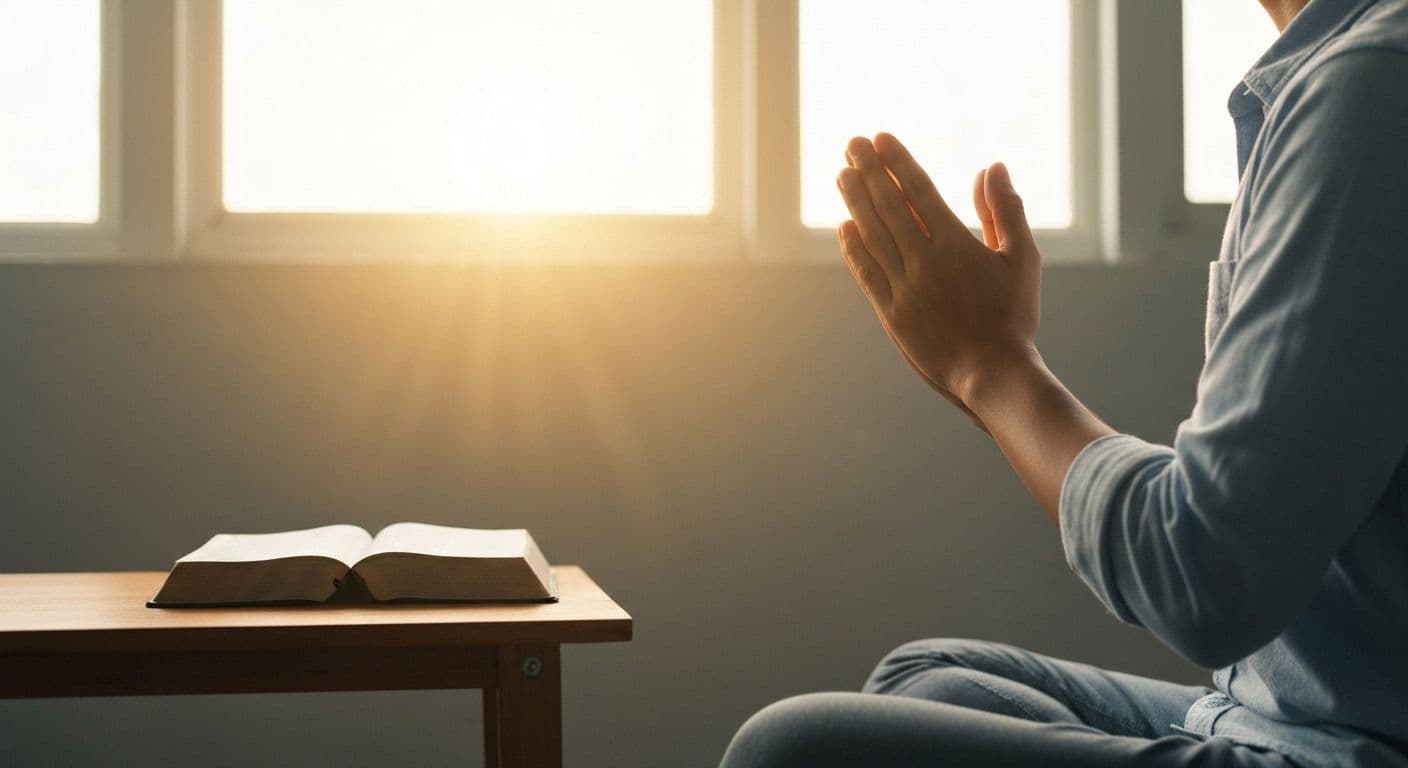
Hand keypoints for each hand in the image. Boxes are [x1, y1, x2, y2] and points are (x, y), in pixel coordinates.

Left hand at [836, 133, 1041, 410]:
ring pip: (873, 235)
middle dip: (869, 171)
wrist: (993, 374)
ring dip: (855, 202)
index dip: (897, 162)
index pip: (919, 190)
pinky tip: (845, 227)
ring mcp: (904, 288)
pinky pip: (867, 273)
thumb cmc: (1013, 316)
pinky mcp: (891, 314)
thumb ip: (1005, 210)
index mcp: (955, 244)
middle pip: (890, 206)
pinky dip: (854, 248)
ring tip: (842, 174)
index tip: (880, 139)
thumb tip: (993, 166)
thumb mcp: (1022, 258)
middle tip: (852, 144)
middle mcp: (924, 261)